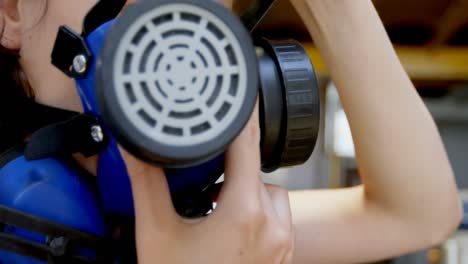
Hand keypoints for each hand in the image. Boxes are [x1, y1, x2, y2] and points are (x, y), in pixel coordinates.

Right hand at [123, 102, 293, 263]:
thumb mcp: (157, 231)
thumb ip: (146, 184)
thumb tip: (134, 148)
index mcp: (243, 211)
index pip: (248, 145)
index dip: (243, 114)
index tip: (241, 94)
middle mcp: (272, 224)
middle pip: (257, 170)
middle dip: (232, 168)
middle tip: (207, 181)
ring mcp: (282, 242)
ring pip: (270, 192)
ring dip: (246, 190)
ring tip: (216, 207)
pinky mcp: (283, 254)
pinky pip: (277, 215)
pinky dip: (256, 210)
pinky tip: (230, 224)